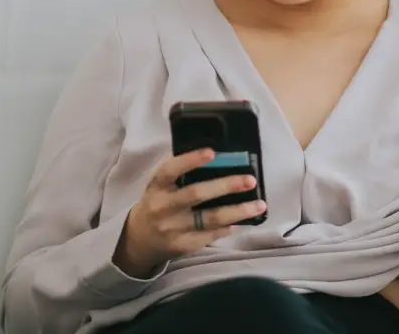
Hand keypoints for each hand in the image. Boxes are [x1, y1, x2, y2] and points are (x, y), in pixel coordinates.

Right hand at [113, 148, 266, 277]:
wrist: (139, 239)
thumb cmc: (157, 202)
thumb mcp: (159, 185)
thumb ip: (178, 172)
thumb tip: (217, 157)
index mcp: (156, 186)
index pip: (170, 170)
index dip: (190, 160)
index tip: (212, 152)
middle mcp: (163, 207)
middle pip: (196, 194)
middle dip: (225, 186)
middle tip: (250, 180)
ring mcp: (173, 228)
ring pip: (209, 219)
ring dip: (237, 211)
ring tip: (259, 205)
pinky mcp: (182, 245)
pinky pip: (210, 236)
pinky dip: (228, 227)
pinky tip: (242, 221)